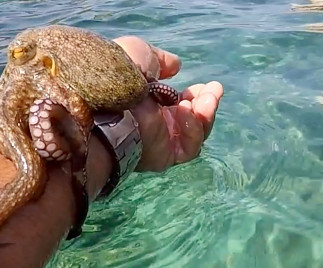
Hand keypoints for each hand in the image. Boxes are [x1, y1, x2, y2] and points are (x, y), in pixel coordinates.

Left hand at [113, 36, 223, 171]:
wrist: (108, 93)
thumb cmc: (118, 71)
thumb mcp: (142, 55)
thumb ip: (161, 61)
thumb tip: (177, 65)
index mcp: (147, 104)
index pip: (179, 105)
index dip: (196, 94)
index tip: (206, 84)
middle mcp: (154, 125)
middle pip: (191, 120)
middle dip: (206, 103)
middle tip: (214, 89)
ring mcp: (159, 143)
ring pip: (194, 136)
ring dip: (205, 115)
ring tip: (207, 97)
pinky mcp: (162, 157)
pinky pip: (189, 149)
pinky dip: (194, 130)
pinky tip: (188, 112)